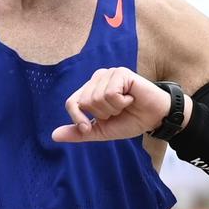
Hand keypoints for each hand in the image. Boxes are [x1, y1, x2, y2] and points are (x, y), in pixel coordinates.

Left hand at [51, 67, 171, 144]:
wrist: (154, 118)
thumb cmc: (129, 121)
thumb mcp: (101, 131)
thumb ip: (79, 132)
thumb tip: (54, 135)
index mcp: (90, 90)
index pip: (71, 102)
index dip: (78, 118)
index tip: (88, 127)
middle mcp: (97, 78)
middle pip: (85, 102)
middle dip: (102, 114)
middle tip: (118, 111)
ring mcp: (109, 74)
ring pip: (97, 98)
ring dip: (114, 109)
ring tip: (126, 104)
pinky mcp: (121, 73)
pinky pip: (110, 94)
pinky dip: (122, 102)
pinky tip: (131, 98)